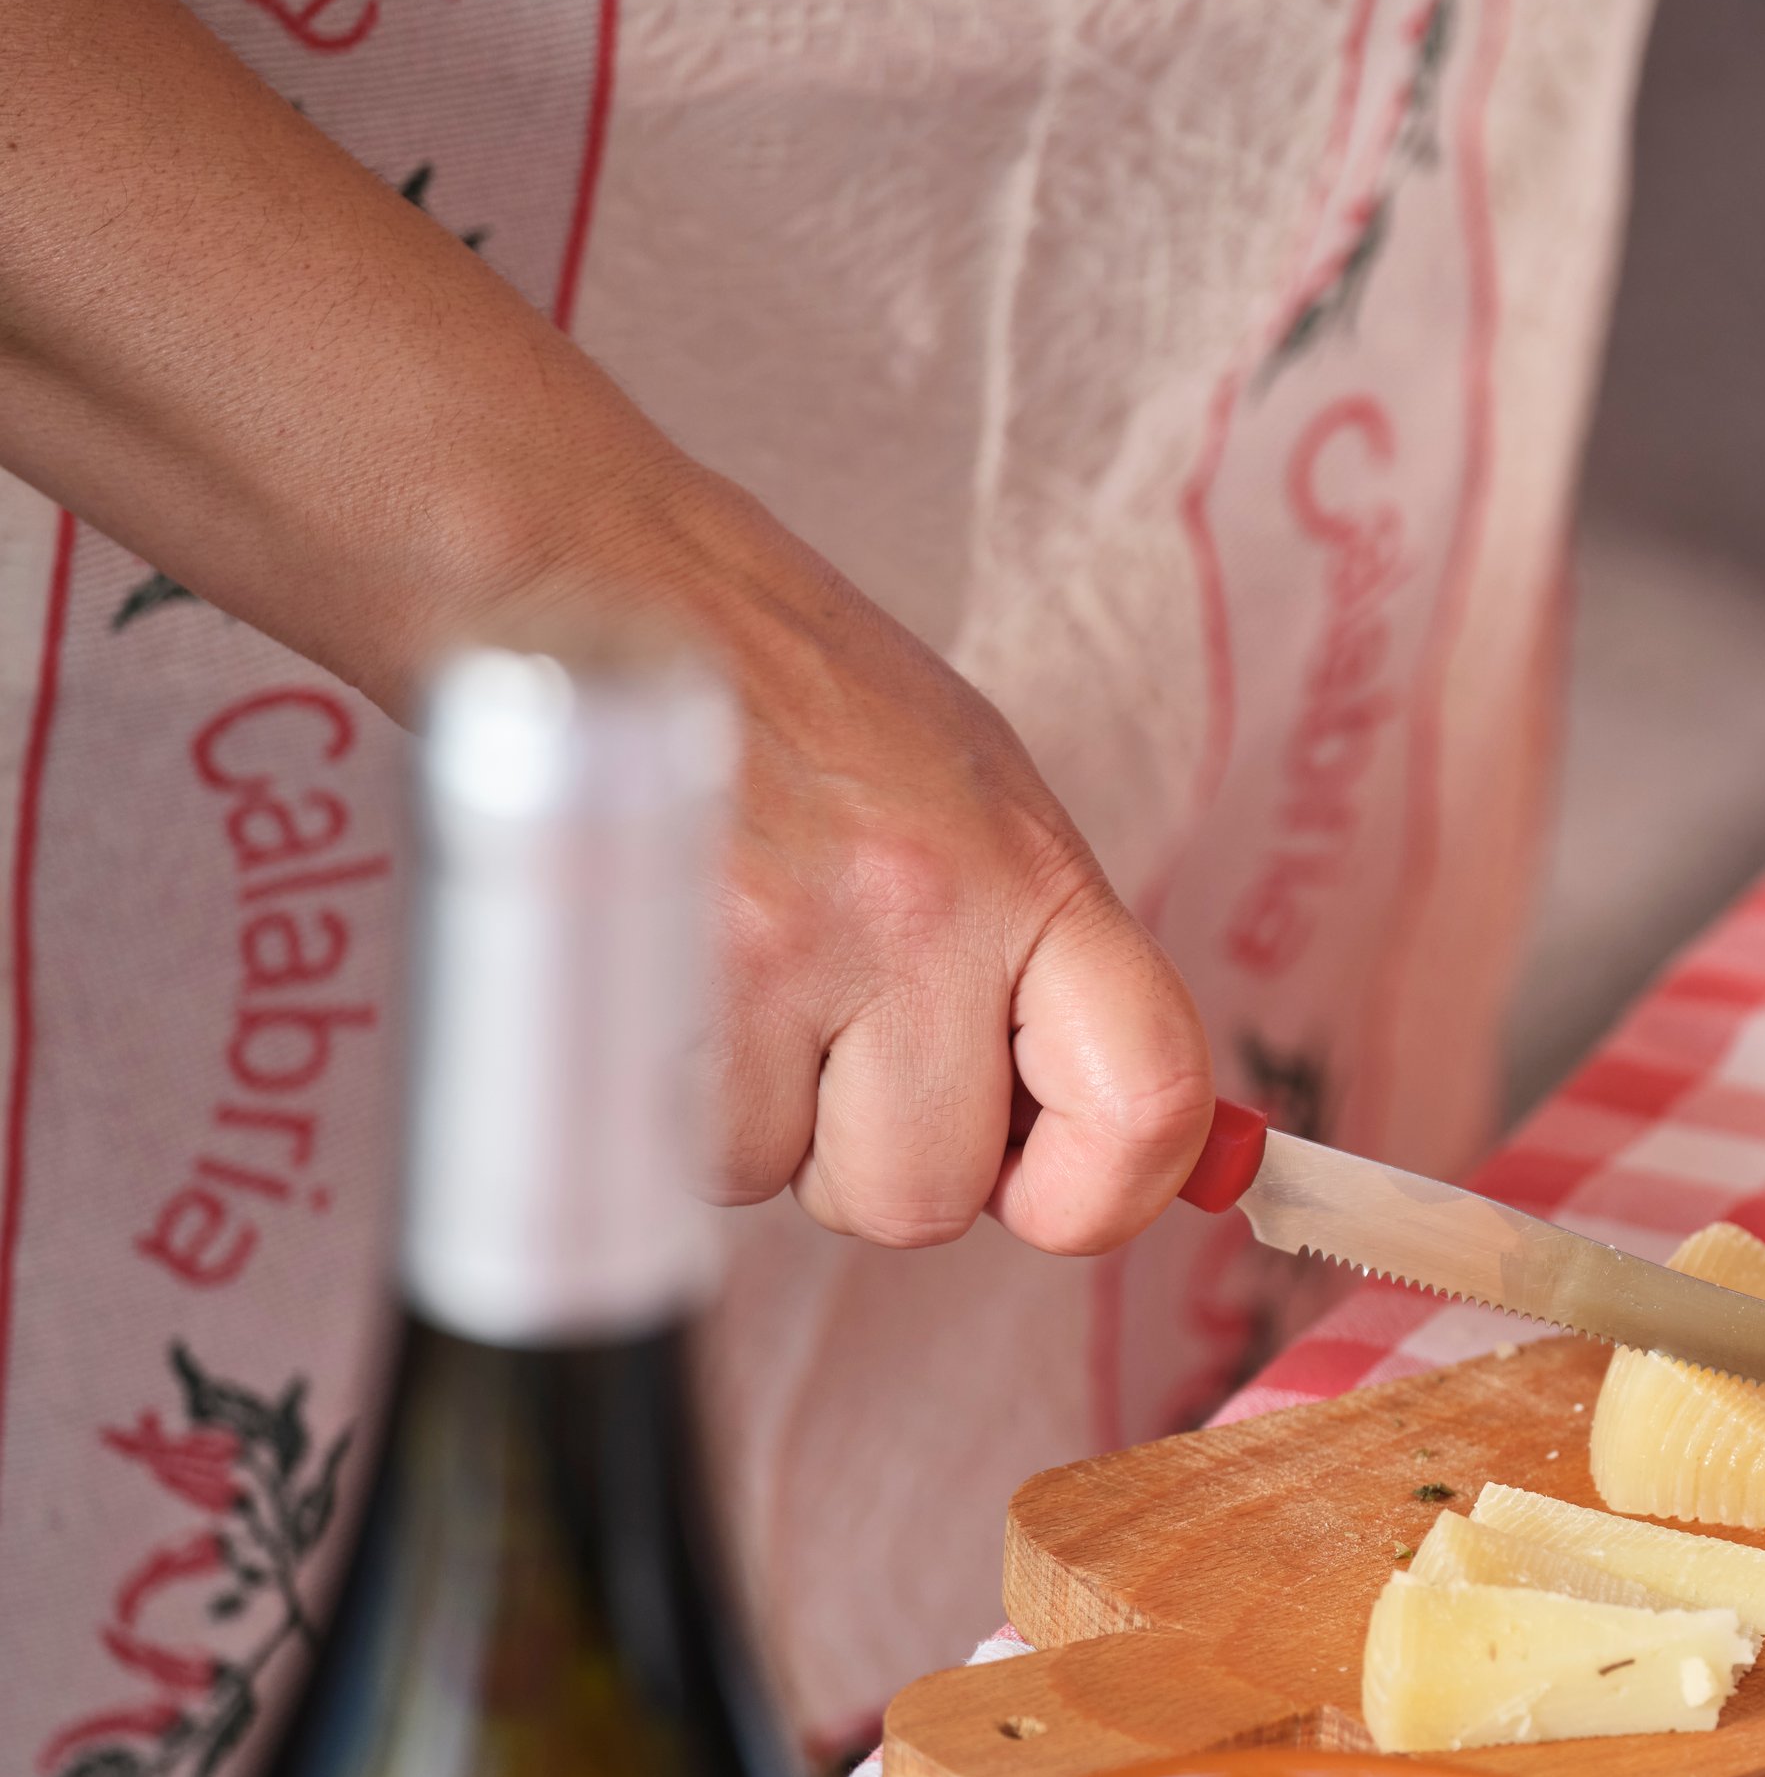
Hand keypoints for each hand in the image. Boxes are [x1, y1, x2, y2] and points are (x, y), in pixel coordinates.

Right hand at [637, 487, 1217, 1258]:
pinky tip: (673, 980)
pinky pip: (681, 1150)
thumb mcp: (977, 801)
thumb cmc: (784, 693)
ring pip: (789, 1185)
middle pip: (931, 1196)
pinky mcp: (650, 970)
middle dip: (874, 1156)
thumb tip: (1126, 1149)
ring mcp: (784, 944)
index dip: (1109, 1191)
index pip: (1151, 1098)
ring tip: (741, 978)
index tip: (1056, 1190)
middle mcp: (924, 910)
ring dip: (759, 1121)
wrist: (601, 579)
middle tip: (837, 1043)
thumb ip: (1046, 974)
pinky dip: (669, 1099)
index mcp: (1030, 872)